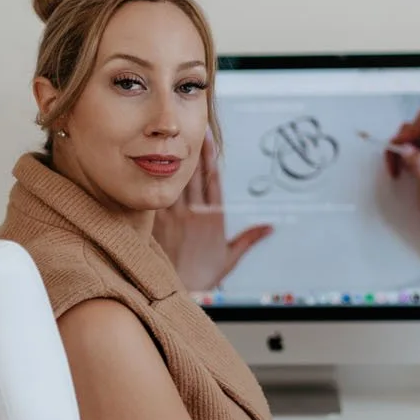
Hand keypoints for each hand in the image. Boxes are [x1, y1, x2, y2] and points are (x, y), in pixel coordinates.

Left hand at [152, 132, 273, 291]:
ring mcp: (176, 218)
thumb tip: (269, 228)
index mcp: (214, 218)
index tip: (207, 139)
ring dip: (173, 161)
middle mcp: (195, 214)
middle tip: (191, 128)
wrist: (184, 291)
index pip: (213, 180)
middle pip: (195, 175)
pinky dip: (155, 182)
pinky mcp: (159, 225)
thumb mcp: (231, 257)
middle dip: (194, 150)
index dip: (210, 157)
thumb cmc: (205, 276)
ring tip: (170, 140)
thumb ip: (249, 238)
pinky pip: (158, 199)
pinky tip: (150, 165)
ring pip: (175, 183)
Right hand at [385, 108, 419, 283]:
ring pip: (414, 135)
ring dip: (401, 150)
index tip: (397, 151)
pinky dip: (406, 155)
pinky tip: (404, 171)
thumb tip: (406, 149)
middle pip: (417, 126)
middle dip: (401, 142)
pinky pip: (417, 146)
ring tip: (398, 170)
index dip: (407, 133)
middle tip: (393, 165)